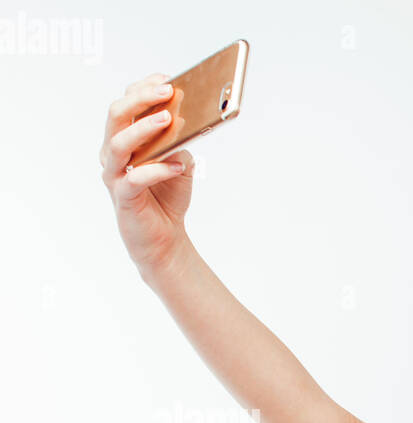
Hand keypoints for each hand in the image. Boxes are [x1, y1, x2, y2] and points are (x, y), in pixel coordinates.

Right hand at [100, 73, 195, 275]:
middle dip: (141, 99)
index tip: (165, 79)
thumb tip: (187, 121)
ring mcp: (114, 175)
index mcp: (124, 139)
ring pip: (118, 143)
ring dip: (143, 128)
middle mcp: (112, 153)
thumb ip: (179, 143)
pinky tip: (178, 166)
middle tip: (166, 91)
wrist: (165, 239)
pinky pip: (135, 178)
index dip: (142, 88)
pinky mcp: (122, 197)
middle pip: (116, 116)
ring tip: (169, 119)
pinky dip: (157, 169)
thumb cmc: (168, 197)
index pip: (125, 105)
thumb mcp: (180, 164)